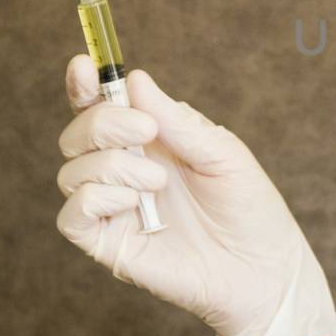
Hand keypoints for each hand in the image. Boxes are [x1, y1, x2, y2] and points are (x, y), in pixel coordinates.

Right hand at [55, 54, 335, 335]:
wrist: (264, 270)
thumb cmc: (249, 208)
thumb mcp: (221, 152)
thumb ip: (177, 120)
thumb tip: (133, 79)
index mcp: (150, 142)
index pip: (101, 107)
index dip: (84, 84)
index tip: (84, 65)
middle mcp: (125, 171)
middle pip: (77, 133)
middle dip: (102, 121)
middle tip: (146, 130)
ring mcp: (115, 208)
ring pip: (72, 170)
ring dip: (112, 164)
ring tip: (158, 182)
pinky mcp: (109, 244)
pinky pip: (73, 215)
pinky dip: (96, 197)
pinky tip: (134, 203)